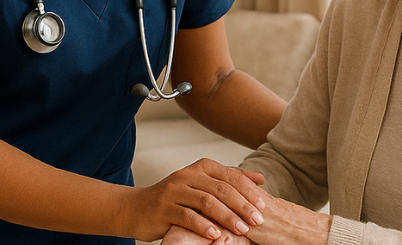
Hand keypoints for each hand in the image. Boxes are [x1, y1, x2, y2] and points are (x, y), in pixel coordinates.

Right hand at [127, 158, 267, 241]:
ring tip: (242, 229)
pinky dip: (203, 226)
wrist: (137, 208)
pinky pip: (187, 216)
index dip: (249, 191)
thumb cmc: (176, 199)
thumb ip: (229, 181)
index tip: (264, 207)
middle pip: (221, 189)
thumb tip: (260, 179)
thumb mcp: (203, 185)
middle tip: (258, 220)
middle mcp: (188, 174)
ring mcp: (174, 190)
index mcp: (201, 167)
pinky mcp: (164, 207)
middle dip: (242, 206)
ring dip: (227, 217)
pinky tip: (216, 235)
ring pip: (206, 201)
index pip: (231, 176)